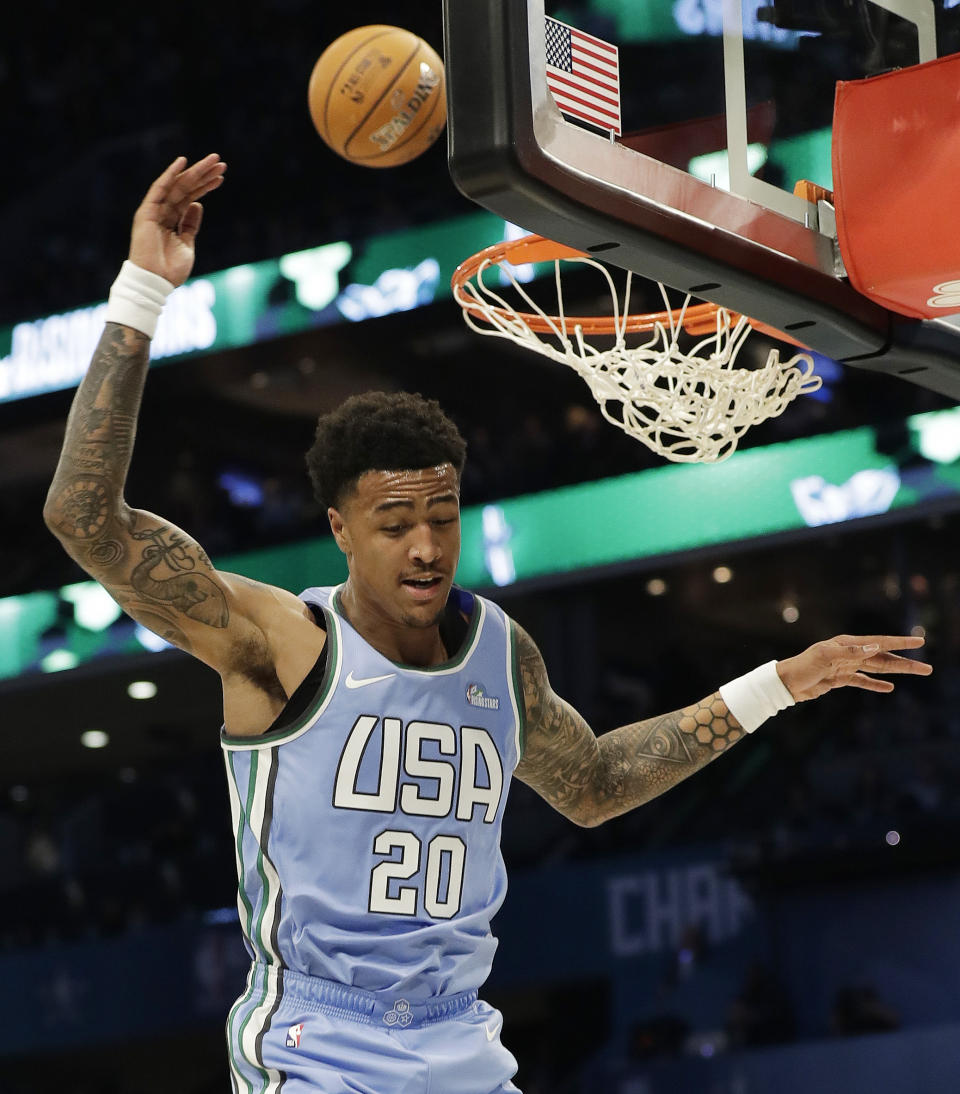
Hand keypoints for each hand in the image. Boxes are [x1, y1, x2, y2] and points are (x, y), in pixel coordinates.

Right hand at [127, 154, 226, 285]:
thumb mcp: (187, 244)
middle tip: (220, 162)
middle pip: (185, 188)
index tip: (221, 177)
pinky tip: (183, 163)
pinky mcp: (147, 212)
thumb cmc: (170, 269)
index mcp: (172, 220)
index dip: (205, 186)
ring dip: (194, 171)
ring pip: (177, 185)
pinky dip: (170, 175)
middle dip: (203, 174)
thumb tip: (198, 204)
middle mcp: (162, 212)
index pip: (190, 197)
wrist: (156, 283)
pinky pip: (159, 189)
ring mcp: (154, 211)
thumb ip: (190, 224)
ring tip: (213, 160)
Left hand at [777, 634, 931, 701]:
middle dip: (905, 662)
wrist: (786, 683)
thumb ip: (850, 652)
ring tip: (916, 673)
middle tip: (928, 668)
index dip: (900, 643)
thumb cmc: (802, 666)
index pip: (879, 643)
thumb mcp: (824, 657)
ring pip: (876, 668)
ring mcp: (846, 666)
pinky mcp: (839, 679)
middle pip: (883, 658)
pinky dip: (875, 684)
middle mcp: (849, 653)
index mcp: (847, 644)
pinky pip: (862, 681)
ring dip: (896, 672)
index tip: (920, 642)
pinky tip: (889, 688)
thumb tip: (875, 647)